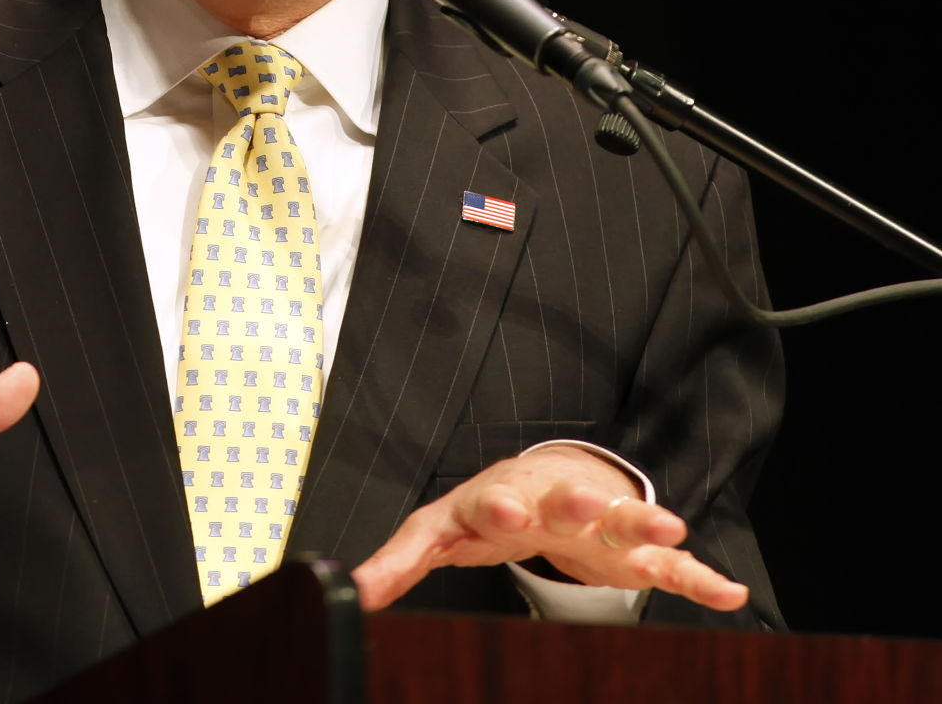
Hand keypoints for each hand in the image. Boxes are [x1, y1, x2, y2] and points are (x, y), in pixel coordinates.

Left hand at [351, 445, 748, 613]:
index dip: (496, 507)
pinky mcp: (634, 553)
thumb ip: (399, 562)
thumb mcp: (439, 532)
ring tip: (670, 529)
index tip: (501, 513)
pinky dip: (697, 578)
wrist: (543, 479)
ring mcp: (599, 524)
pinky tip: (729, 594)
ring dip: (643, 524)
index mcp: (497, 498)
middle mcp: (551, 501)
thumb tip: (345, 596)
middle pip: (563, 498)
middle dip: (575, 502)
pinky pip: (670, 568)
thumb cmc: (484, 510)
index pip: (493, 499)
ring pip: (623, 520)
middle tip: (591, 503)